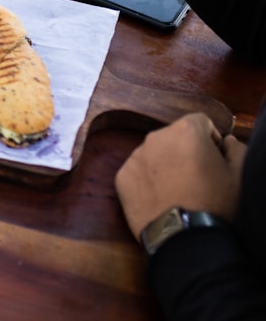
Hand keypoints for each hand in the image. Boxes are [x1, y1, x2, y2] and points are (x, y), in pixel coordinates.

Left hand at [115, 113, 244, 241]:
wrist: (185, 238)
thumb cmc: (216, 203)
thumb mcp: (239, 175)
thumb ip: (236, 149)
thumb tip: (227, 141)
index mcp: (186, 130)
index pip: (200, 122)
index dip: (210, 140)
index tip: (214, 160)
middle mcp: (155, 137)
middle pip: (174, 137)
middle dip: (185, 151)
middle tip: (196, 179)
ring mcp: (134, 157)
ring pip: (154, 154)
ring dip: (164, 165)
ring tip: (177, 192)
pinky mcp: (121, 177)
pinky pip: (137, 172)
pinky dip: (147, 181)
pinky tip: (160, 200)